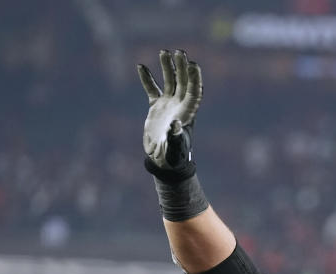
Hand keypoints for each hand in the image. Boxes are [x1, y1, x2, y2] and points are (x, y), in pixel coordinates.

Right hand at [137, 49, 202, 168]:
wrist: (163, 161)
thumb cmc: (172, 157)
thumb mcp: (174, 149)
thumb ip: (175, 138)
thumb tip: (176, 124)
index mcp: (187, 113)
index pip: (194, 92)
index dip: (194, 78)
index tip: (192, 64)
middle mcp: (180, 106)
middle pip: (183, 82)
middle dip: (182, 67)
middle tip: (180, 52)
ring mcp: (168, 105)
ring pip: (169, 82)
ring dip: (167, 67)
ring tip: (164, 51)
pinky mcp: (157, 107)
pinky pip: (152, 90)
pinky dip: (147, 79)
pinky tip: (140, 66)